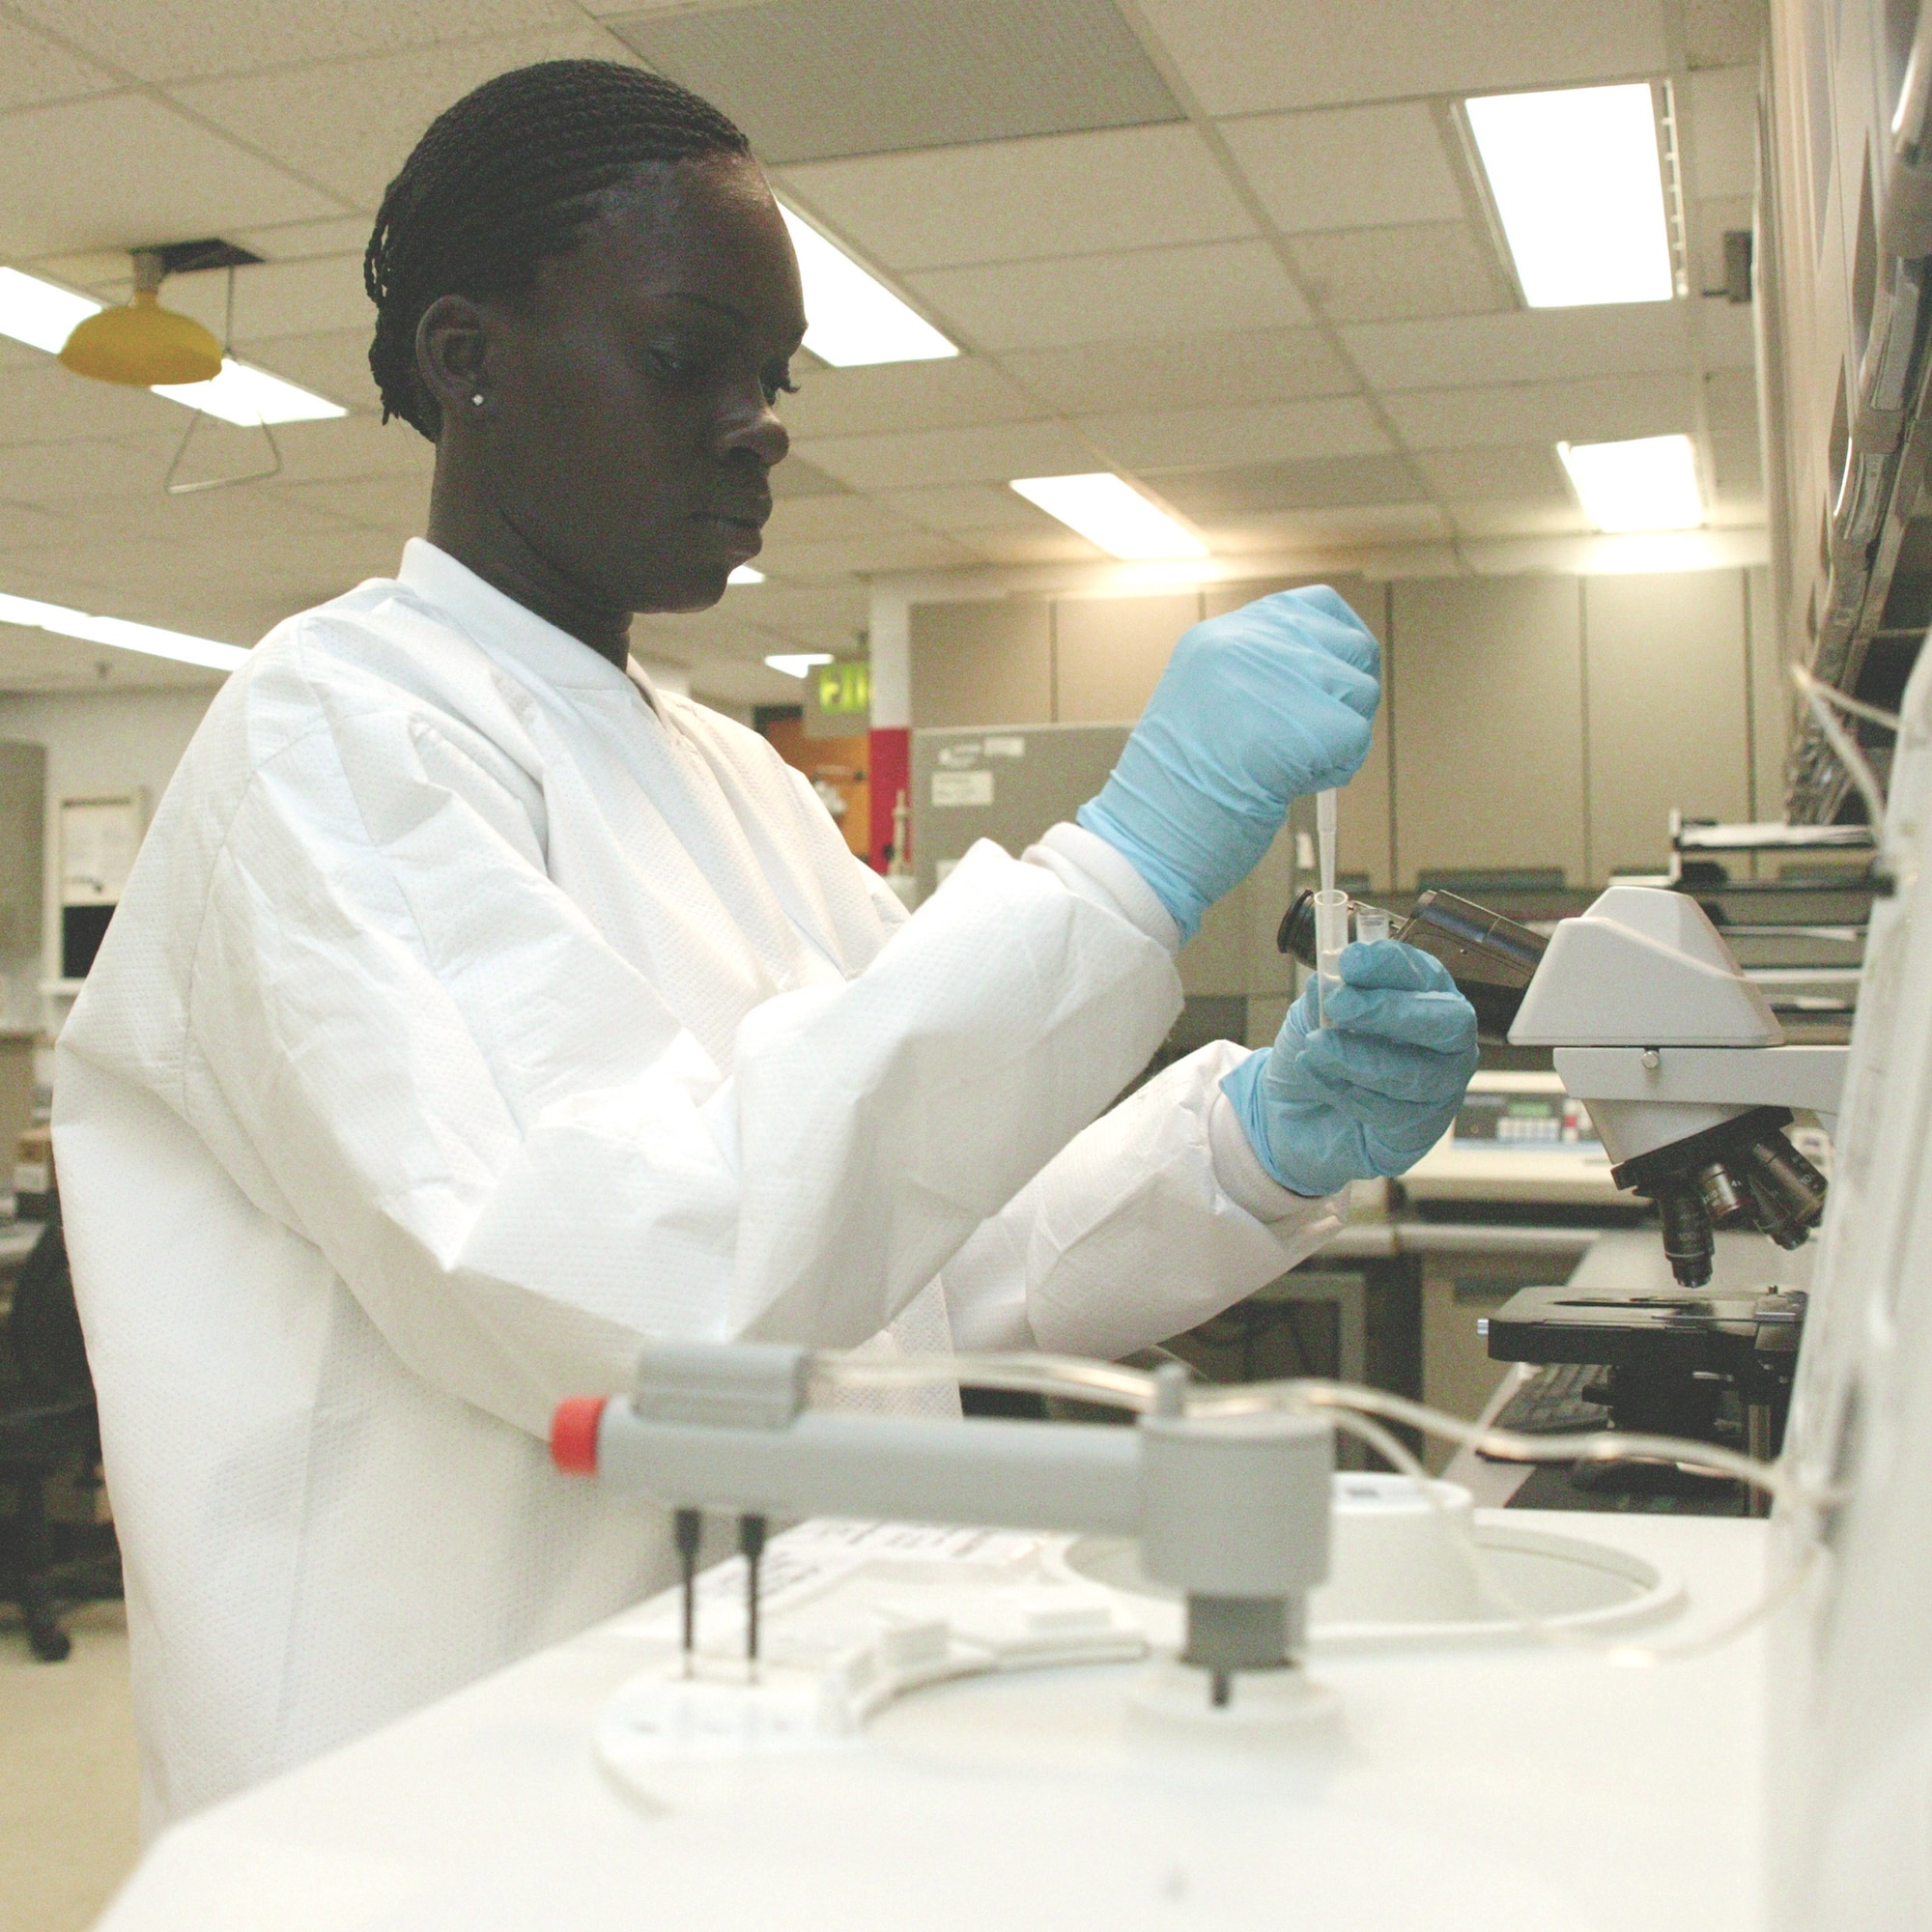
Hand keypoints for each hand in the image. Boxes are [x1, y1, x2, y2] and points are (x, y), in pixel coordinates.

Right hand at [1076, 586, 1378, 940]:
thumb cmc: (1175, 788)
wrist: (1151, 835)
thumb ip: (1261, 673)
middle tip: (1309, 738)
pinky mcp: (1311, 724)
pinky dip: (1337, 770)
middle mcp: (1250, 643)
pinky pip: (1358, 738)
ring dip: (1340, 738)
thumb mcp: (1205, 700)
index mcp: (1220, 636)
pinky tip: (1291, 785)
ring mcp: (1281, 678)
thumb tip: (1332, 670)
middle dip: (1344, 697)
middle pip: (1349, 647)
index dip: (1339, 644)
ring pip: (1360, 693)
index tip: (1338, 677)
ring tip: (1286, 766)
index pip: (1317, 606)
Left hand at [1220, 940, 1477, 1196]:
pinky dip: (1346, 1092)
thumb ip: (1325, 995)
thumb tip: (1332, 979)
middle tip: (1340, 1004)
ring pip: (1416, 1074)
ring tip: (1315, 1044)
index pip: (1423, 973)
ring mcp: (1441, 1085)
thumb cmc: (1323, 1050)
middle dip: (1391, 1011)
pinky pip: (1392, 1113)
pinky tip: (1315, 1077)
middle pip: (1447, 1022)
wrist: (1300, 1111)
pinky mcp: (1422, 1128)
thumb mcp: (1312, 1012)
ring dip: (1358, 1057)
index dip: (1390, 964)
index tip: (1350, 960)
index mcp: (1424, 993)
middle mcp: (1446, 1038)